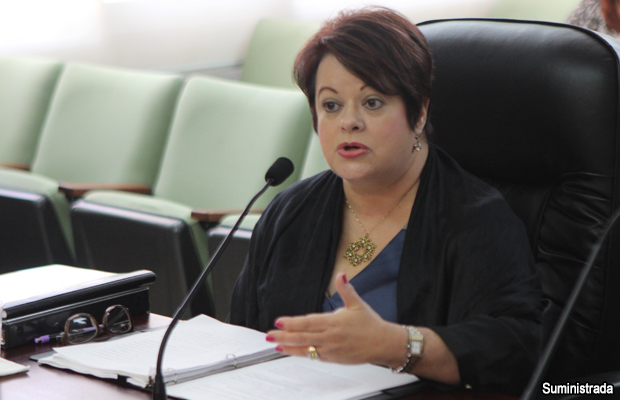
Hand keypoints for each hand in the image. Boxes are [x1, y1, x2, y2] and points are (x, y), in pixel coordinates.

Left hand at [266, 273, 406, 365]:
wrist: (383, 344)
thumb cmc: (370, 324)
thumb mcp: (357, 304)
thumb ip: (346, 289)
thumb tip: (341, 275)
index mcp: (334, 322)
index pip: (308, 322)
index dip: (293, 322)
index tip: (279, 320)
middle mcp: (330, 336)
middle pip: (303, 337)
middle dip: (284, 335)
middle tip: (269, 335)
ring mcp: (331, 349)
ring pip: (306, 349)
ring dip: (289, 346)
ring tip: (275, 344)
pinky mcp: (333, 358)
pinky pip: (313, 357)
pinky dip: (301, 354)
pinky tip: (291, 351)